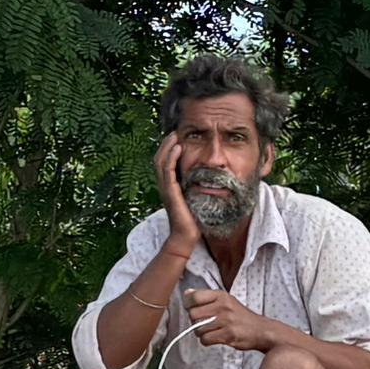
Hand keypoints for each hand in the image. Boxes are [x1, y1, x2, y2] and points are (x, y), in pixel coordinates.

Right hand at [153, 129, 195, 253]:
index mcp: (170, 186)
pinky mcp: (170, 192)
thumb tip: (210, 177)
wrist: (187, 237)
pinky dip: (171, 157)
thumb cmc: (194, 220)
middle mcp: (165, 185)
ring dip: (168, 146)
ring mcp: (166, 188)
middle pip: (159, 158)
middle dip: (166, 143)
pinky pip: (168, 170)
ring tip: (175, 135)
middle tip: (175, 131)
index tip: (179, 137)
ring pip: (161, 161)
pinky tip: (179, 147)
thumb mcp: (196, 198)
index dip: (169, 149)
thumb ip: (197, 187)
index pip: (165, 162)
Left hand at [182, 286, 281, 353]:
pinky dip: (206, 341)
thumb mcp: (227, 301)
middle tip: (203, 323)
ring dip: (201, 333)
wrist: (263, 331)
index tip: (192, 309)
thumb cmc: (243, 317)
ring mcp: (226, 321)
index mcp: (222, 296)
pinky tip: (214, 338)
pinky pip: (205, 340)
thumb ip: (207, 297)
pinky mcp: (228, 335)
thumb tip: (187, 293)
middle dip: (195, 321)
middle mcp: (224, 306)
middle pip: (193, 314)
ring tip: (211, 331)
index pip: (194, 297)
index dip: (189, 305)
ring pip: (198, 328)